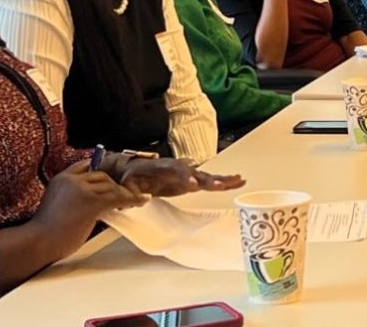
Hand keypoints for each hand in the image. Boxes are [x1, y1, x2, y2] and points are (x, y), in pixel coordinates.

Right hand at [30, 160, 148, 257]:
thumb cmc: (46, 232)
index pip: (86, 165)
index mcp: (62, 179)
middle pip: (101, 175)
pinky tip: (140, 201)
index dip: (101, 171)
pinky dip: (131, 199)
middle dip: (114, 184)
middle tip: (125, 193)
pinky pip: (117, 197)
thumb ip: (73, 198)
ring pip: (110, 185)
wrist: (38, 242)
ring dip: (123, 193)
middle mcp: (72, 180)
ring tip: (134, 199)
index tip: (112, 178)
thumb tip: (94, 202)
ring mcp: (82, 189)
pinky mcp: (91, 202)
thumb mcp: (57, 206)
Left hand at [120, 157, 245, 196]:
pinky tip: (237, 182)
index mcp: (162, 168)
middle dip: (208, 179)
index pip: (175, 171)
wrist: (136, 169)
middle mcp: (178, 168)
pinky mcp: (191, 180)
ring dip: (222, 179)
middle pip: (195, 173)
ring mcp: (186, 173)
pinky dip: (223, 181)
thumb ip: (133, 193)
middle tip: (222, 185)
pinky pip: (209, 181)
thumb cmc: (132, 178)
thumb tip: (142, 199)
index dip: (184, 177)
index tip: (193, 184)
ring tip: (239, 180)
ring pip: (206, 176)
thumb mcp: (127, 186)